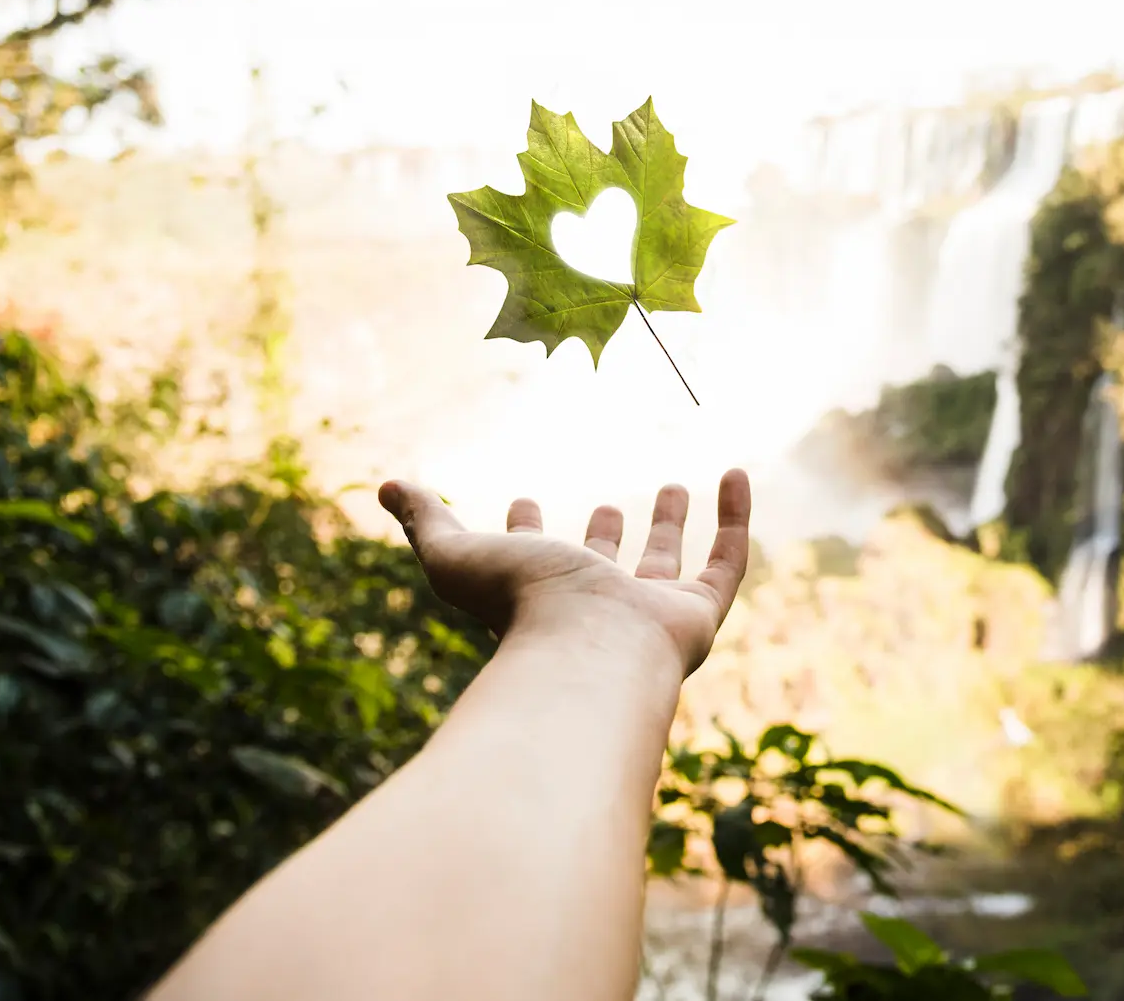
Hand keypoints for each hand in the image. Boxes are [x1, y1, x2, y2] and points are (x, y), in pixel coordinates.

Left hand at [376, 469, 751, 677]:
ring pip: (663, 569)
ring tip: (672, 484)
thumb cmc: (517, 607)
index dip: (523, 533)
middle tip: (610, 504)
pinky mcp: (697, 616)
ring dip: (668, 528)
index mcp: (536, 601)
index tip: (522, 498)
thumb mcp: (456, 555)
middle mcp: (593, 612)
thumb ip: (426, 521)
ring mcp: (648, 617)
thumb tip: (387, 485)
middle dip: (605, 537)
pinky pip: (726, 563)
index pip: (529, 566)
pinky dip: (735, 518)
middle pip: (602, 572)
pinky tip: (736, 474)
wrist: (586, 650)